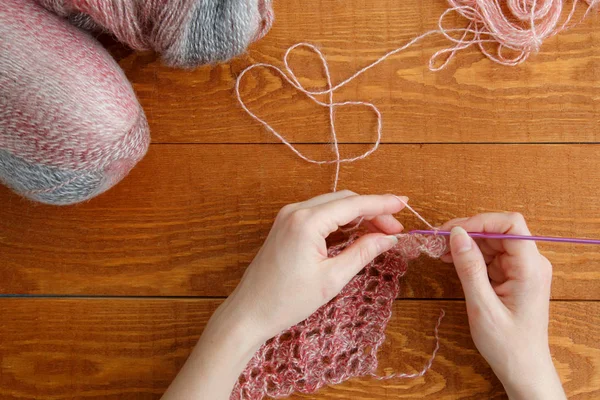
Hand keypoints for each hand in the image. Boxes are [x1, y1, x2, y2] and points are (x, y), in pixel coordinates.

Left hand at [223, 190, 407, 342]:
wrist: (249, 312)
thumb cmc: (288, 301)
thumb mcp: (332, 279)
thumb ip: (362, 252)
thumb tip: (388, 238)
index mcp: (307, 222)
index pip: (353, 204)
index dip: (382, 203)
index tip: (405, 203)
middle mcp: (296, 211)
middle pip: (344, 200)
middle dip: (372, 210)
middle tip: (395, 229)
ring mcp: (288, 216)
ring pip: (332, 205)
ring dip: (357, 214)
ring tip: (381, 231)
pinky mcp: (285, 225)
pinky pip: (319, 214)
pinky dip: (340, 220)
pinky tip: (356, 232)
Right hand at [440, 213, 565, 399]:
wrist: (522, 368)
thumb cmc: (507, 344)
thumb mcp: (482, 306)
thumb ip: (470, 268)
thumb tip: (456, 234)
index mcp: (530, 268)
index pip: (510, 224)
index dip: (479, 221)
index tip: (452, 231)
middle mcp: (531, 262)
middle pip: (499, 230)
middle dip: (467, 230)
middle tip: (437, 239)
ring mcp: (522, 268)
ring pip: (492, 240)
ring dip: (466, 242)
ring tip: (439, 250)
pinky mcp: (513, 275)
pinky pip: (491, 255)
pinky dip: (470, 255)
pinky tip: (451, 259)